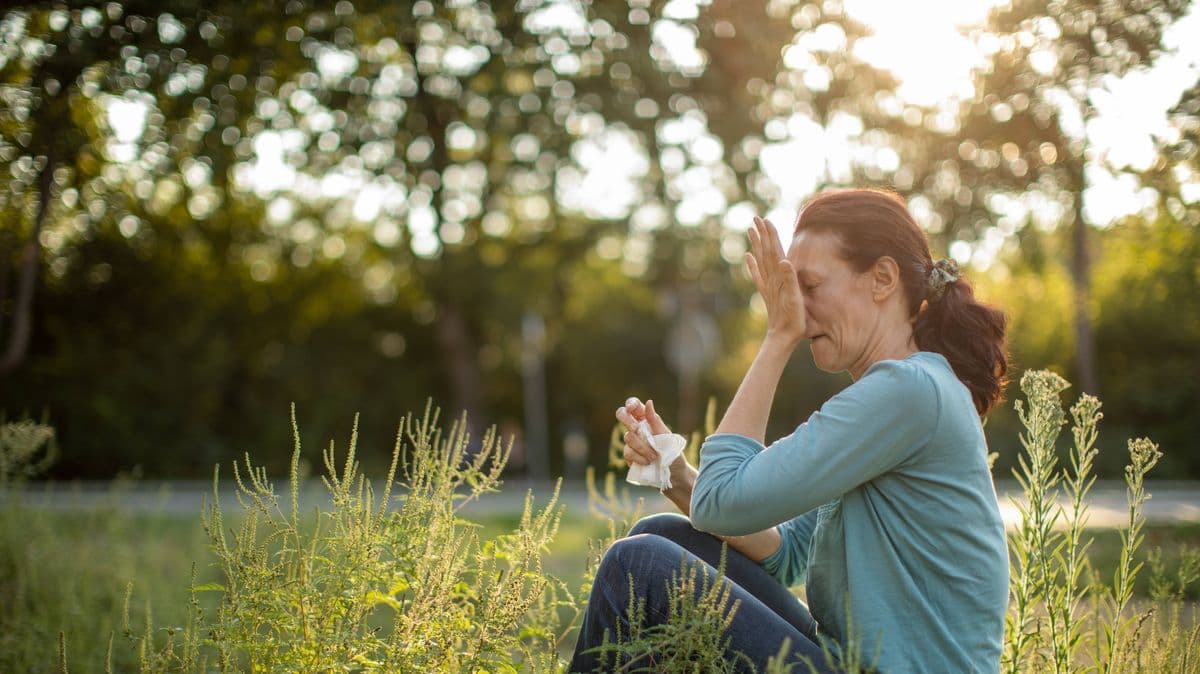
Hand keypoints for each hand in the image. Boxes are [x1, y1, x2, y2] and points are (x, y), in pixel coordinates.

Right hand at [615, 397, 669, 465]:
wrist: (673, 472)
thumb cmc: (671, 451)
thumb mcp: (665, 435)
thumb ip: (655, 420)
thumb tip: (648, 402)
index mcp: (646, 418)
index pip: (634, 405)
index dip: (630, 403)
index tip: (631, 408)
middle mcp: (636, 427)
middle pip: (621, 414)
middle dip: (627, 420)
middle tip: (636, 429)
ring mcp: (631, 441)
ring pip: (628, 437)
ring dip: (642, 447)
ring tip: (654, 456)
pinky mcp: (628, 454)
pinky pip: (628, 452)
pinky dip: (639, 458)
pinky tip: (648, 462)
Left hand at [746, 215, 805, 344]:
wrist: (782, 337)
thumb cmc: (793, 320)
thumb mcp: (795, 299)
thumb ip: (790, 280)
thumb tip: (784, 260)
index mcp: (780, 277)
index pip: (774, 251)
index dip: (770, 235)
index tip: (765, 220)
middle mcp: (772, 278)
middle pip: (765, 252)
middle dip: (761, 234)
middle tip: (755, 218)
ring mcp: (768, 285)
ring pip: (760, 259)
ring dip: (756, 245)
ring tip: (750, 231)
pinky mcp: (766, 293)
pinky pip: (757, 275)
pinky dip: (752, 264)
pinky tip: (747, 257)